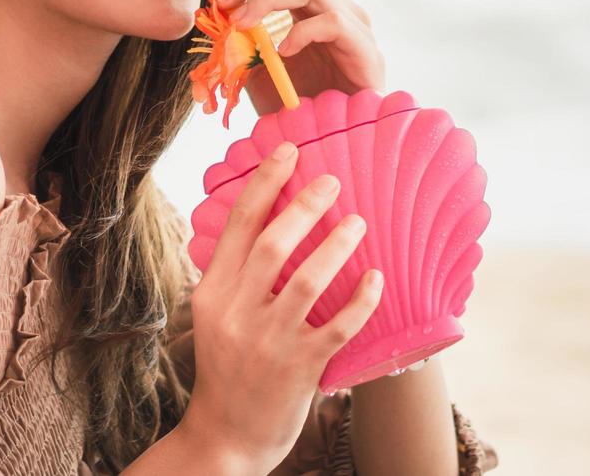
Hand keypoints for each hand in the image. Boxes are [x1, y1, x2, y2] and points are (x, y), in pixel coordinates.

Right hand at [181, 139, 383, 471]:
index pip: (238, 226)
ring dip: (336, 245)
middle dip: (304, 206)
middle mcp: (236, 313)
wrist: (225, 437)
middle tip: (332, 181)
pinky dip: (360, 300)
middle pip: (272, 244)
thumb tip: (265, 219)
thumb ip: (234, 274)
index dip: (264, 184)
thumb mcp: (214, 316)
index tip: (288, 152)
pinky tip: (377, 277)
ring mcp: (268, 342)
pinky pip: (337, 326)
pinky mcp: (299, 369)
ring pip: (307, 281)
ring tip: (358, 222)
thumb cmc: (227, 369)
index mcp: (212, 293)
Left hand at [199, 0, 386, 114]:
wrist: (339, 142)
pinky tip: (282, 53)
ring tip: (240, 23)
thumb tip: (211, 22)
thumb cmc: (302, 108)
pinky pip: (332, 23)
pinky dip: (301, 32)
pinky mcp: (365, 49)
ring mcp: (354, 25)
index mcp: (312, 6)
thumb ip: (242, 47)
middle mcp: (335, 6)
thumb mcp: (262, 73)